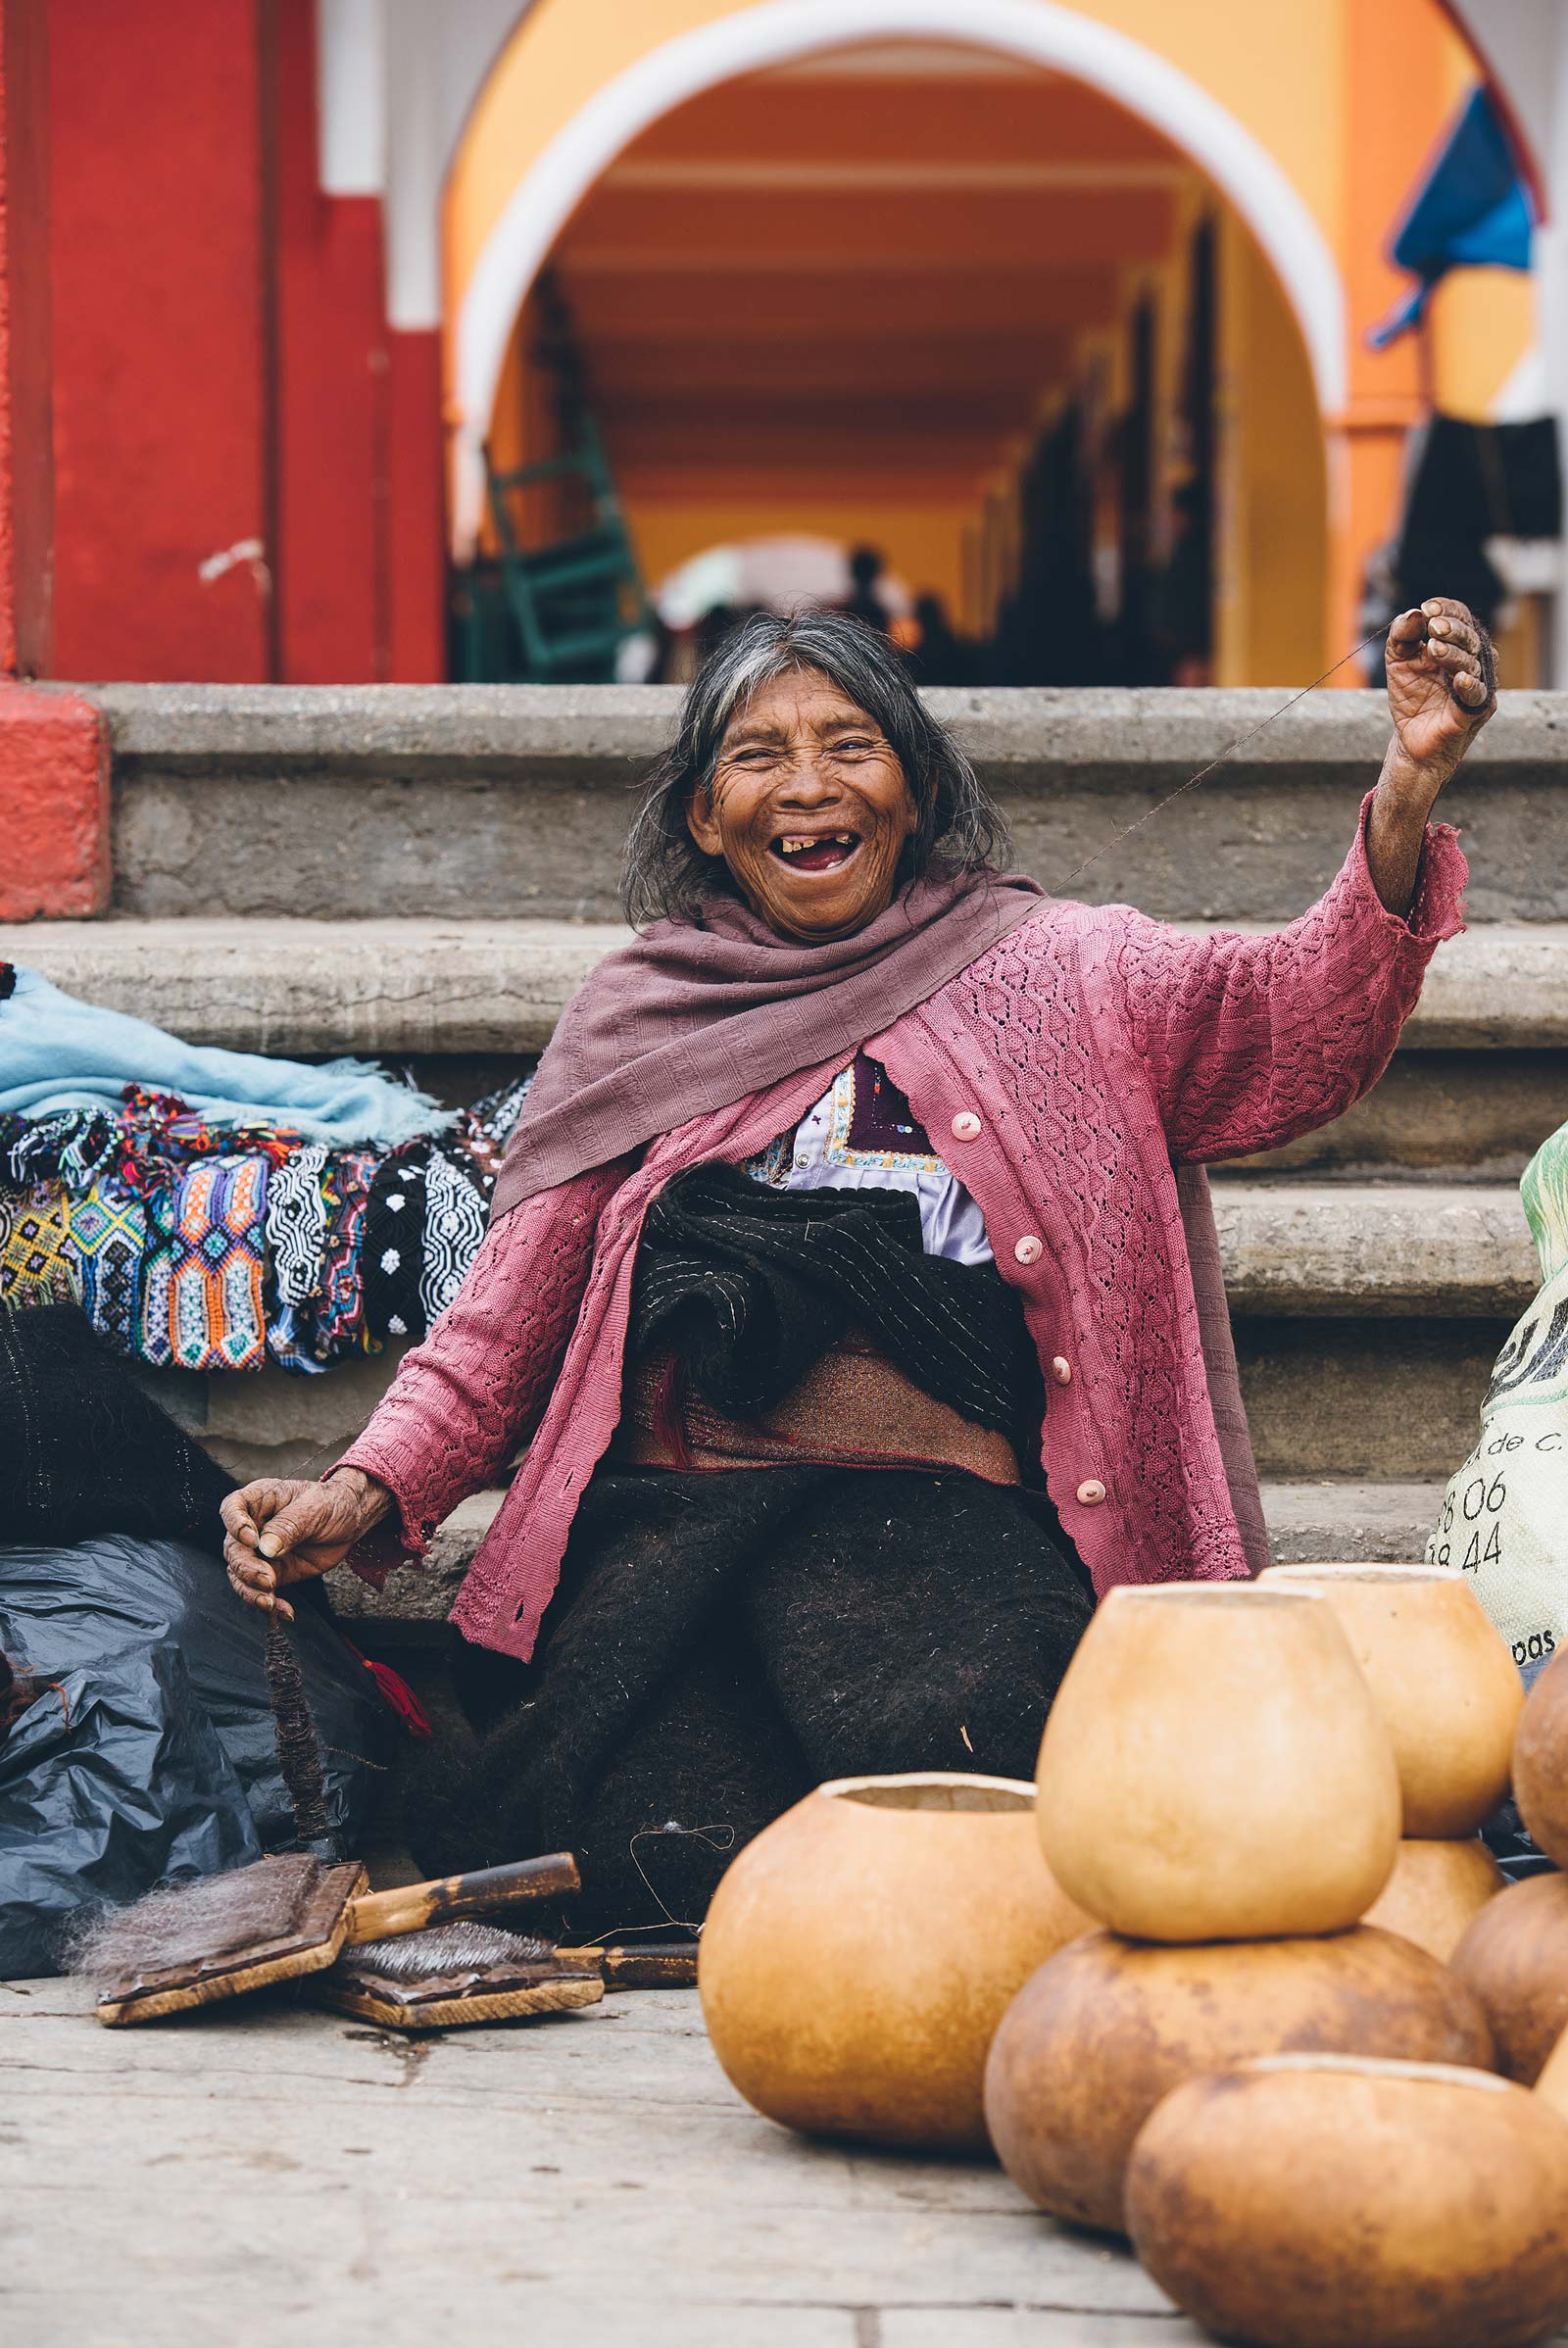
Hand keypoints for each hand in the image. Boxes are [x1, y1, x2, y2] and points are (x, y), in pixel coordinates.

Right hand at [220, 1470, 391, 1618]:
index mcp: (259, 1500)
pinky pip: (260, 1591)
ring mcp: (259, 1552)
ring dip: (251, 1591)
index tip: (251, 1540)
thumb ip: (290, 1526)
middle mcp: (252, 1527)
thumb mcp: (315, 1508)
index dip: (235, 1525)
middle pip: (233, 1549)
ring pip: (240, 1574)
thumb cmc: (331, 1504)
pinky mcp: (271, 1573)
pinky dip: (269, 1604)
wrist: (350, 1522)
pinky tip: (285, 1611)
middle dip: (246, 1568)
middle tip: (268, 1579)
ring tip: (271, 1602)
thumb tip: (265, 1547)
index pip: (232, 1509)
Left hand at [1385, 598, 1496, 790]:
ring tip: (1435, 649)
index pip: (1459, 618)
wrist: (1410, 739)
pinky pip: (1477, 695)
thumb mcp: (1398, 661)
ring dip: (1455, 654)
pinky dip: (1470, 685)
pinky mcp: (1476, 710)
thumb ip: (1401, 635)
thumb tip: (1413, 612)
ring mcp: (1477, 684)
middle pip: (1470, 637)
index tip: (1428, 608)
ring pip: (1474, 663)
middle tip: (1434, 627)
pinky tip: (1459, 679)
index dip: (1447, 609)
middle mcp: (1471, 660)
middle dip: (1452, 629)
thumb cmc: (1411, 696)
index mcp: (1455, 643)